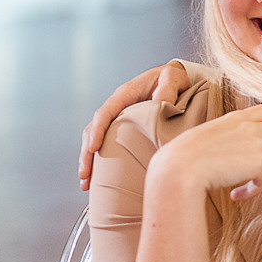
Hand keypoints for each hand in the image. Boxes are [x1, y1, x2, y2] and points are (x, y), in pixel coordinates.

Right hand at [80, 62, 191, 189]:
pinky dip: (101, 160)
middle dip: (87, 154)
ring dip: (89, 160)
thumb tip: (160, 104)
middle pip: (93, 130)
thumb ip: (167, 89)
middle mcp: (117, 107)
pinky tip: (99, 177)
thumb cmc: (174, 78)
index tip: (93, 149)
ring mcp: (118, 118)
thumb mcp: (173, 78)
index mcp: (125, 94)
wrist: (176, 79)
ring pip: (95, 139)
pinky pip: (106, 143)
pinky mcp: (123, 128)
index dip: (97, 131)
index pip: (105, 113)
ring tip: (86, 183)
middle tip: (85, 176)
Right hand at [147, 103, 261, 202]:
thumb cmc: (184, 156)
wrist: (178, 169)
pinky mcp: (259, 163)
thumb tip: (242, 149)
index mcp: (238, 117)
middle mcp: (252, 127)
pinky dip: (254, 190)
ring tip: (246, 184)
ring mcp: (258, 144)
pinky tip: (236, 194)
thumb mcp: (208, 135)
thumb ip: (230, 135)